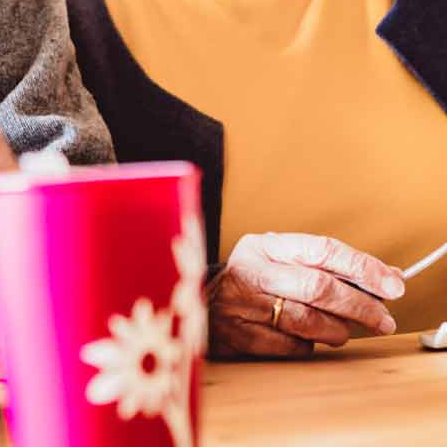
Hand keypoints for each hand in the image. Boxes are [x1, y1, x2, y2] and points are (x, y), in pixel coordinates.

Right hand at [208, 232, 404, 357]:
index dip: (361, 267)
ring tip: (345, 329)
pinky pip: (293, 345)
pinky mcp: (242, 336)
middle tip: (383, 318)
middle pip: (318, 287)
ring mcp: (243, 305)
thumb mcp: (280, 260)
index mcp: (263, 246)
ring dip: (339, 329)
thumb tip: (386, 277)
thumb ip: (327, 266)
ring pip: (310, 321)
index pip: (321, 249)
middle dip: (359, 306)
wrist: (200, 305)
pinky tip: (308, 336)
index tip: (392, 284)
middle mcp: (251, 271)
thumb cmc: (251, 281)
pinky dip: (310, 344)